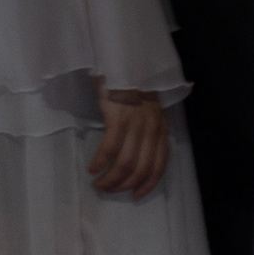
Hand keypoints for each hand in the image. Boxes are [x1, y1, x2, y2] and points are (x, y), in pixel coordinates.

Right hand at [88, 79, 168, 199]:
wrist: (125, 59)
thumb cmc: (133, 83)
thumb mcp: (149, 107)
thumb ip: (148, 127)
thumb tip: (137, 152)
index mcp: (161, 126)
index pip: (159, 164)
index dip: (148, 183)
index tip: (135, 195)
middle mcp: (152, 127)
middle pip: (140, 168)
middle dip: (123, 185)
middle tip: (108, 190)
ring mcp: (136, 123)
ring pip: (125, 163)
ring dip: (110, 179)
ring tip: (98, 183)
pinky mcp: (118, 117)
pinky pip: (109, 149)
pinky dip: (100, 163)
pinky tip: (92, 168)